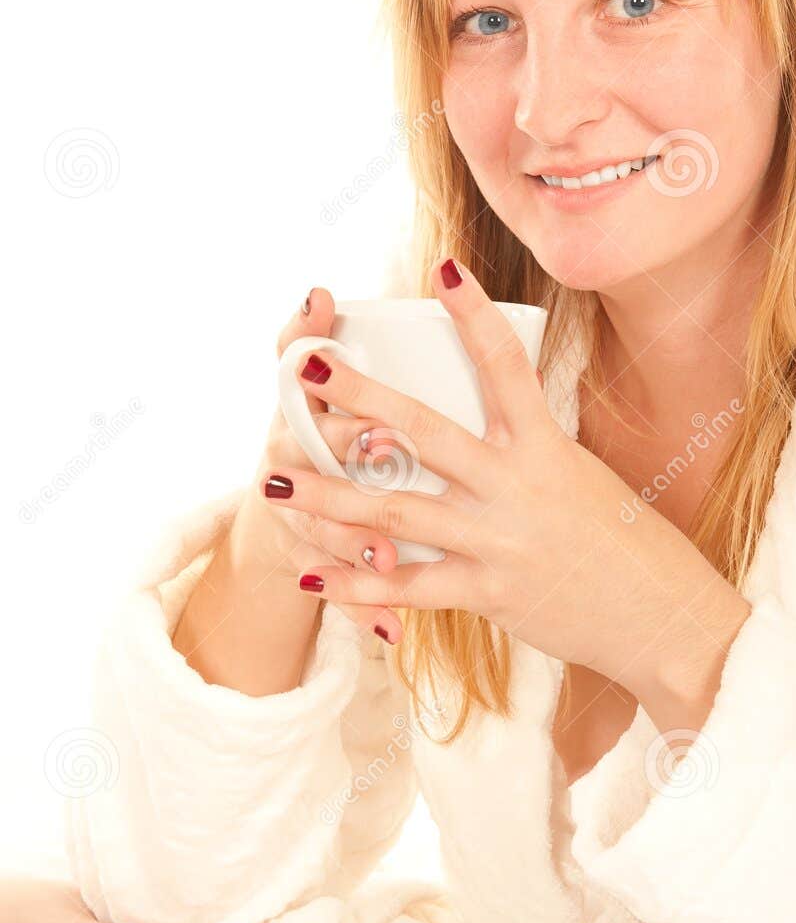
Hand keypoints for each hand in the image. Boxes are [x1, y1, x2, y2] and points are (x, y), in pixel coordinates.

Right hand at [233, 286, 407, 641]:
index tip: (344, 365)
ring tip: (388, 552)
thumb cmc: (312, 432)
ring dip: (352, 539)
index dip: (320, 378)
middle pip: (306, 455)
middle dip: (343, 449)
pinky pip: (336, 589)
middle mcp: (285, 459)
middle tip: (383, 444)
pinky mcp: (313, 561)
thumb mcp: (310, 385)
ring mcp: (296, 516)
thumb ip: (306, 336)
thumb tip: (317, 291)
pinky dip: (361, 607)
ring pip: (319, 530)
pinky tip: (390, 630)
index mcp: (296, 409)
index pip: (295, 385)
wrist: (278, 507)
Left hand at [261, 259, 751, 701]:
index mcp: (545, 447)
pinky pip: (410, 587)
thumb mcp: (581, 477)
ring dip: (329, 497)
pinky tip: (312, 578)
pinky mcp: (488, 591)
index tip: (442, 270)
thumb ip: (527, 450)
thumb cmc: (625, 542)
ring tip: (275, 483)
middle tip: (308, 366)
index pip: (507, 364)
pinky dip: (357, 585)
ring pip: (397, 510)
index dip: (474, 315)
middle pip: (426, 430)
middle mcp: (516, 485)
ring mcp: (498, 539)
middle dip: (360, 397)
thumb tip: (494, 415)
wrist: (660, 617)